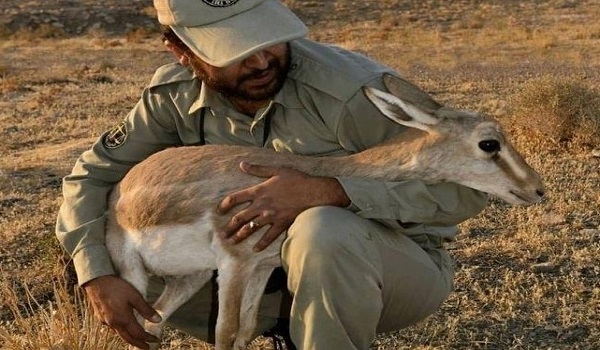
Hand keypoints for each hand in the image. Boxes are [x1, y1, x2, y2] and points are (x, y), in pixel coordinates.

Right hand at [83, 275, 161, 348]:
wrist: (96, 281)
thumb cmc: (116, 287)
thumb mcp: (135, 296)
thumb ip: (146, 309)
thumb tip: (158, 320)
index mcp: (123, 319)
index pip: (138, 334)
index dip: (148, 338)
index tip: (156, 340)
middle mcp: (114, 323)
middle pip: (128, 338)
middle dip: (139, 344)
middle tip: (147, 347)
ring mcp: (105, 321)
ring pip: (119, 334)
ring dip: (129, 338)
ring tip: (137, 339)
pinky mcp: (100, 317)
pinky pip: (112, 328)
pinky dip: (121, 331)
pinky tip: (123, 327)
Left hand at [217, 162, 349, 250]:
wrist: (314, 192)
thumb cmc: (296, 179)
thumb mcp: (276, 170)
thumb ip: (258, 169)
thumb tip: (242, 165)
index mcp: (259, 191)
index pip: (235, 198)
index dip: (224, 205)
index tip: (219, 211)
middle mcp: (261, 205)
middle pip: (239, 218)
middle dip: (229, 227)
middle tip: (222, 233)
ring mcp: (270, 216)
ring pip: (250, 229)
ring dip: (239, 236)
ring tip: (232, 242)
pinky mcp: (280, 224)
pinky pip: (268, 237)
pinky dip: (261, 244)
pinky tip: (255, 249)